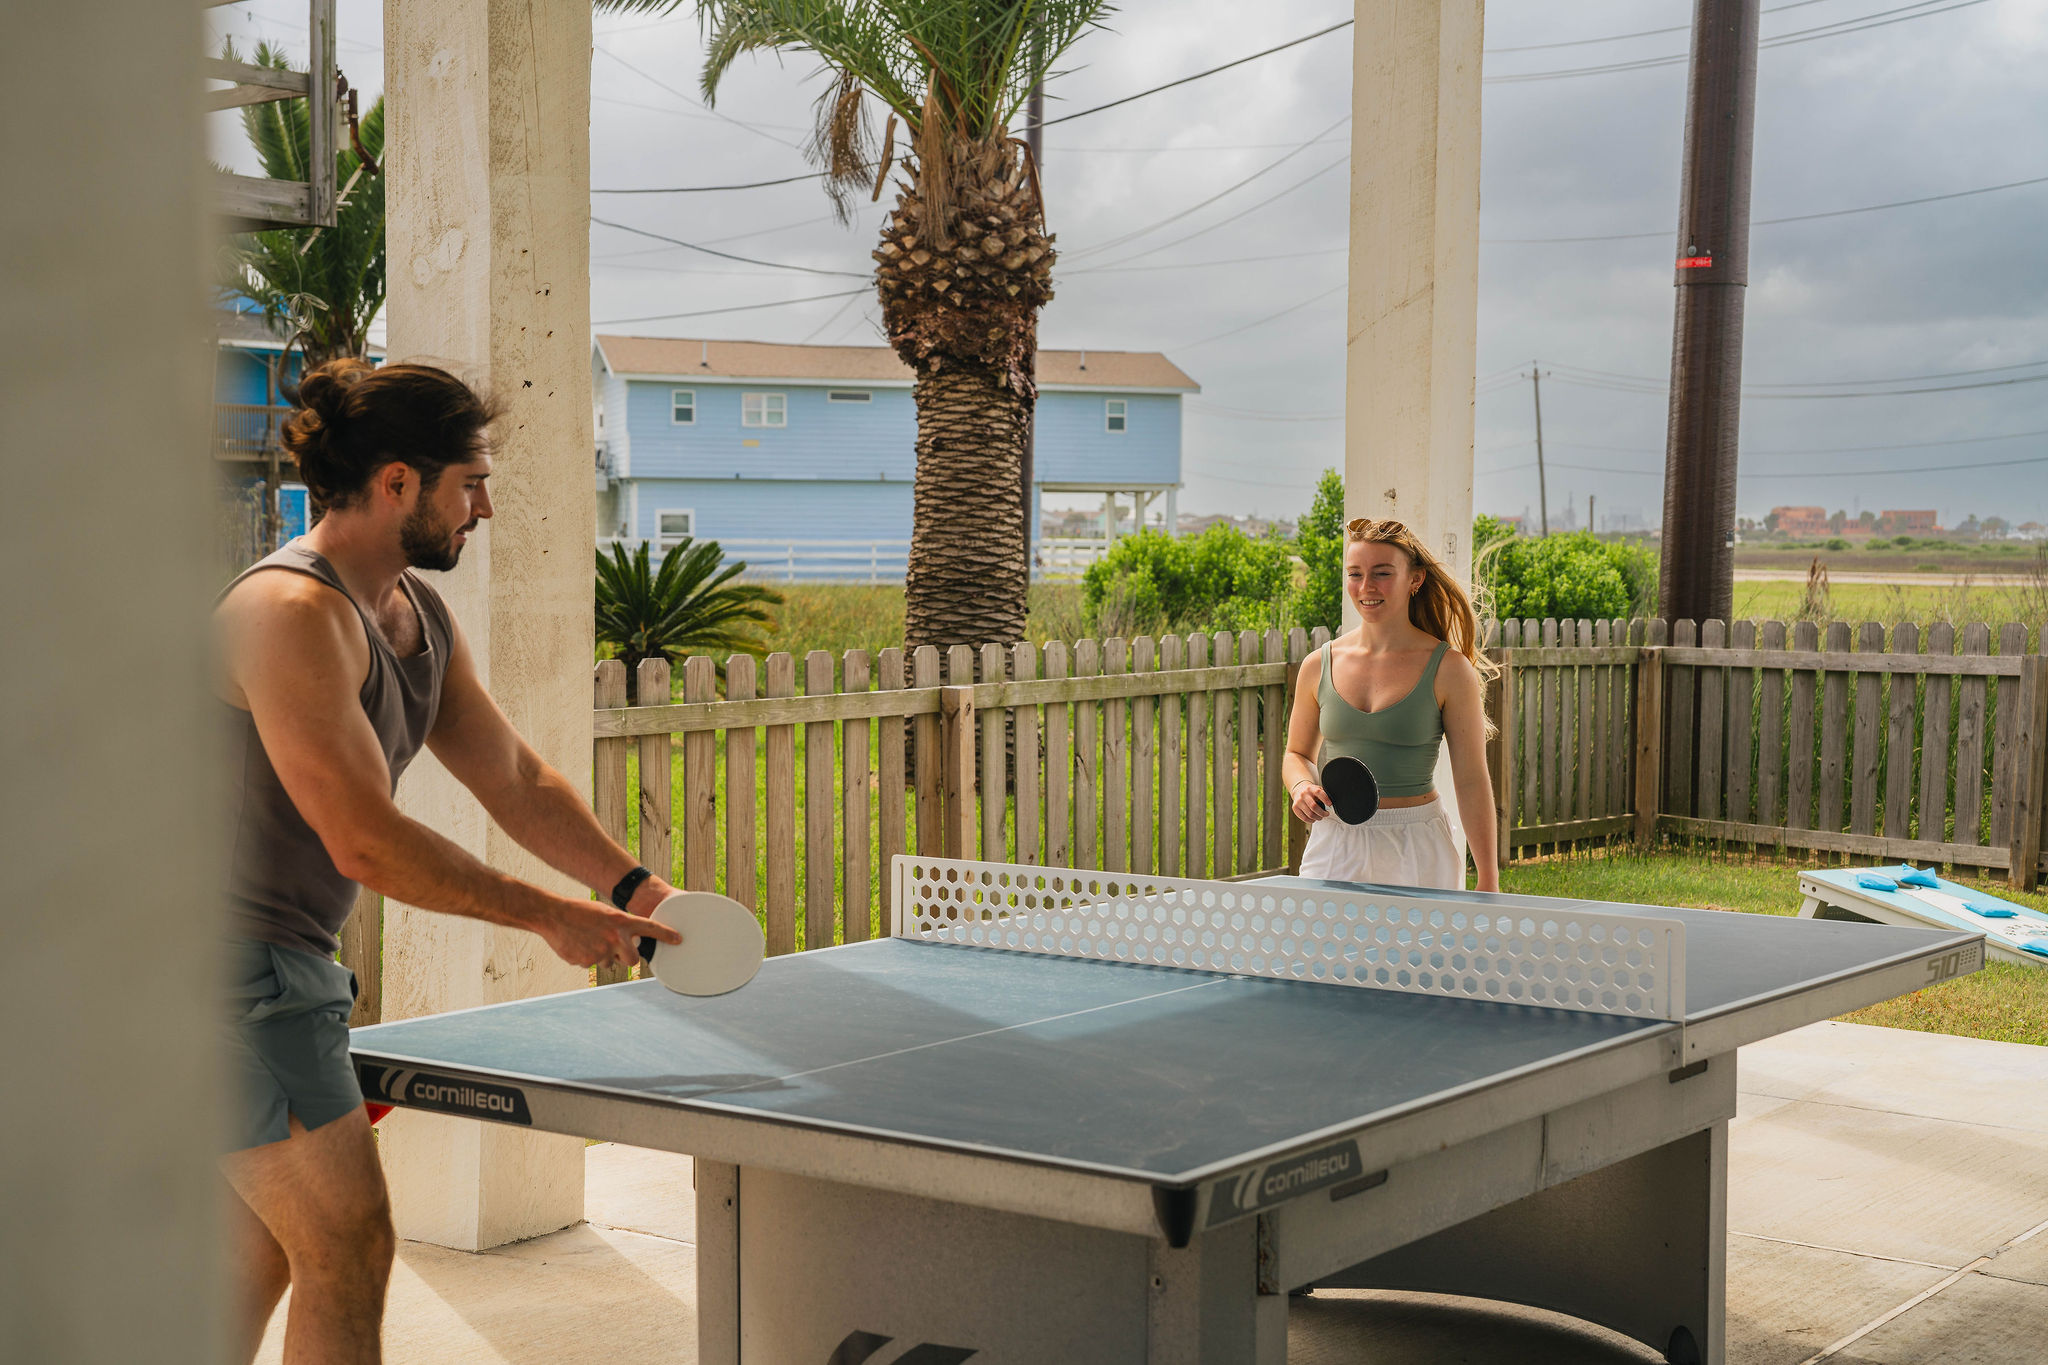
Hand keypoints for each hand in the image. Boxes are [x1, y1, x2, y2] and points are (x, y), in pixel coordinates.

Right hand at [533, 896, 681, 970]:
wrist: (553, 915)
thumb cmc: (580, 912)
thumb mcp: (605, 914)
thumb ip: (620, 928)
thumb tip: (630, 944)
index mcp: (621, 922)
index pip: (649, 927)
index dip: (665, 934)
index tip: (679, 939)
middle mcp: (615, 938)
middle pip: (632, 960)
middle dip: (626, 958)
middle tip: (615, 949)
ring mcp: (601, 951)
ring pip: (609, 963)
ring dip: (602, 956)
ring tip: (588, 940)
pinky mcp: (587, 962)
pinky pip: (592, 965)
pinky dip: (586, 958)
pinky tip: (578, 944)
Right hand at [1290, 782, 1331, 823]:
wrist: (1299, 790)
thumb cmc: (1311, 792)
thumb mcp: (1318, 789)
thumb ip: (1324, 795)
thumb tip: (1330, 805)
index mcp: (1311, 788)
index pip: (1318, 793)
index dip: (1325, 799)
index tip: (1330, 804)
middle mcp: (1303, 794)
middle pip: (1314, 806)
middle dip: (1322, 813)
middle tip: (1326, 814)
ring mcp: (1298, 801)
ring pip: (1310, 814)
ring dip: (1318, 817)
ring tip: (1320, 817)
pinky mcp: (1295, 808)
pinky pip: (1304, 818)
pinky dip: (1311, 820)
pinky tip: (1314, 818)